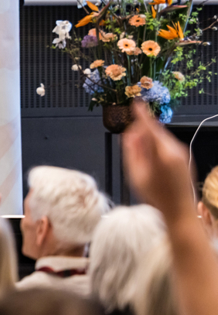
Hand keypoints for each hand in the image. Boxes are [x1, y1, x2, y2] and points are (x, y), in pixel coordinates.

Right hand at [122, 101, 194, 220]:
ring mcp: (183, 153)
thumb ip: (131, 152)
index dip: (141, 114)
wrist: (179, 211)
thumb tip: (130, 134)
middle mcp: (176, 150)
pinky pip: (168, 146)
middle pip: (155, 132)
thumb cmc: (156, 196)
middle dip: (142, 133)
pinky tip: (153, 164)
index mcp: (163, 153)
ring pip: (161, 139)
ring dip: (150, 142)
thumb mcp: (136, 175)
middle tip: (131, 146)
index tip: (136, 103)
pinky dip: (157, 148)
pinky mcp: (185, 157)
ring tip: (142, 162)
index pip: (150, 127)